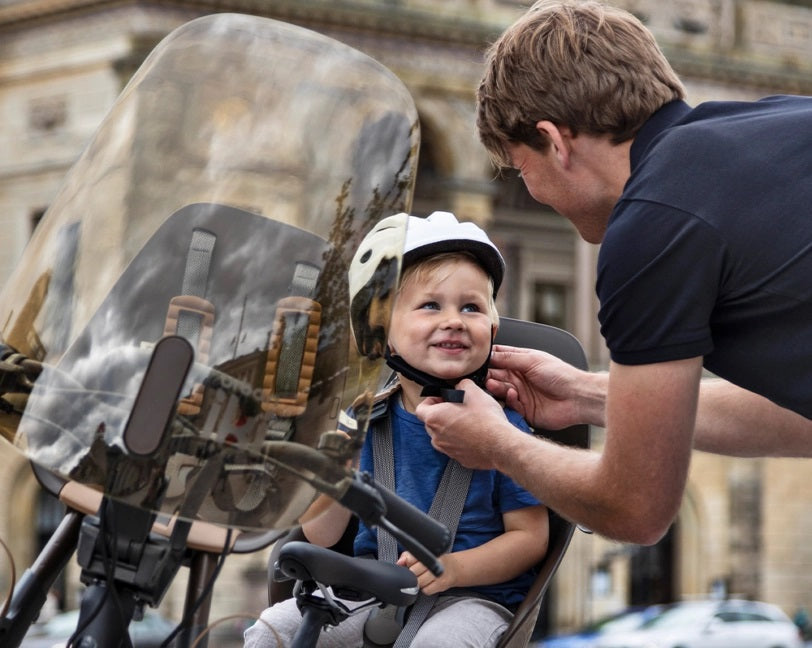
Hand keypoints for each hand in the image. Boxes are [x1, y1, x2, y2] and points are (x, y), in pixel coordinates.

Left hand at [397, 551, 455, 595]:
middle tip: (417, 572)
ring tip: (423, 577)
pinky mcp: (441, 584)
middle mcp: (434, 561)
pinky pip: (426, 590)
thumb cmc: (434, 561)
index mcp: (428, 551)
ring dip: (418, 582)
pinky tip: (429, 583)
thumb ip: (407, 557)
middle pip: (413, 571)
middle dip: (412, 573)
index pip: (410, 558)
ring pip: (419, 582)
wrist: (453, 568)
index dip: (407, 563)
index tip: (409, 564)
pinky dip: (425, 589)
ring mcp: (438, 573)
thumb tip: (398, 563)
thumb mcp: (421, 554)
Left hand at [416, 379, 512, 469]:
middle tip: (458, 408)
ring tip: (469, 421)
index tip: (443, 398)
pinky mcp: (460, 459)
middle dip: (442, 414)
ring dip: (452, 428)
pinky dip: (462, 440)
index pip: (420, 409)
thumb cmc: (485, 418)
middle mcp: (436, 437)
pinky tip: (476, 434)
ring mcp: (447, 450)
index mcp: (434, 418)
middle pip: (432, 423)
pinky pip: (456, 447)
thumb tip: (460, 386)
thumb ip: (461, 385)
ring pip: (444, 436)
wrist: (500, 445)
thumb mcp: (473, 390)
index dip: (431, 401)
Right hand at [486, 344, 601, 429]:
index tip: (476, 361)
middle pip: (496, 375)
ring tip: (492, 385)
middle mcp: (519, 378)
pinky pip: (510, 405)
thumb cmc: (561, 375)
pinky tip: (512, 395)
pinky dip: (508, 400)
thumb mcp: (532, 360)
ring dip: (495, 387)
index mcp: (521, 363)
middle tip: (480, 376)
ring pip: (500, 391)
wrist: (578, 398)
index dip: (488, 359)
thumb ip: (509, 358)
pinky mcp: (524, 410)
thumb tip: (489, 354)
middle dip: (488, 375)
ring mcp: (521, 394)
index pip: (499, 358)